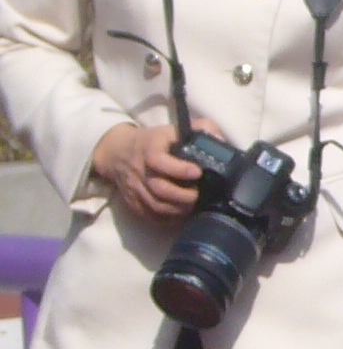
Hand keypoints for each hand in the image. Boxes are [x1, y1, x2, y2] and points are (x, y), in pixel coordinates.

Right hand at [94, 118, 219, 221]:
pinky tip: (180, 215)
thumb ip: (199, 129)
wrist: (116, 152)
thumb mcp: (172, 129)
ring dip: (178, 210)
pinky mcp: (132, 201)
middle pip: (160, 189)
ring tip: (193, 206)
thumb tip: (220, 141)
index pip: (159, 161)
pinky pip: (150, 216)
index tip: (198, 172)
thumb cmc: (152, 141)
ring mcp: (135, 188)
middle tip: (199, 195)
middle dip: (184, 196)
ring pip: (156, 206)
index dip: (179, 169)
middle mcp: (140, 170)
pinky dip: (167, 219)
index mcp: (148, 149)